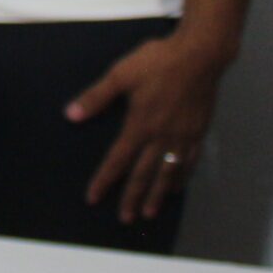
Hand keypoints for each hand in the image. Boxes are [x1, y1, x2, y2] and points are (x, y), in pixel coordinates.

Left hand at [70, 33, 231, 224]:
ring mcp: (184, 135)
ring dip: (158, 194)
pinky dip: (182, 176)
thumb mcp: (121, 75)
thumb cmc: (158, 61)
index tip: (94, 197)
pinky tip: (177, 186)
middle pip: (144, 174)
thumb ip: (96, 97)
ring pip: (169, 172)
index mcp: (140, 124)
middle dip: (132, 197)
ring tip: (149, 212)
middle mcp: (163, 136)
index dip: (105, 180)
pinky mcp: (199, 131)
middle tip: (125, 218)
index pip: (118, 160)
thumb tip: (71, 115)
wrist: (201, 54)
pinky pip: (190, 161)